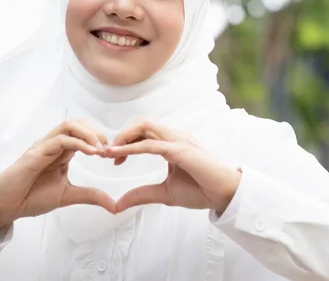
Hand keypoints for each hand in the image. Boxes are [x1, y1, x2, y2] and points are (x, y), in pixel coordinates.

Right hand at [0, 120, 115, 236]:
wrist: (6, 207)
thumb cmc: (31, 197)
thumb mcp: (69, 196)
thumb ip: (91, 196)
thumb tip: (114, 205)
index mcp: (62, 151)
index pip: (84, 133)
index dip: (101, 140)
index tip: (113, 155)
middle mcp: (53, 144)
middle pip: (79, 123)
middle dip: (98, 132)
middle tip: (110, 149)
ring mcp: (44, 146)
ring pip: (70, 125)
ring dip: (90, 134)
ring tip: (102, 149)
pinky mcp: (36, 153)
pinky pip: (61, 140)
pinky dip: (79, 143)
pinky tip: (91, 153)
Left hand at [107, 120, 240, 214]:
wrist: (224, 195)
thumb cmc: (200, 190)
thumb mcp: (164, 193)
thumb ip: (142, 194)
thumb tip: (117, 204)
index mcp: (171, 143)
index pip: (143, 133)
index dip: (124, 142)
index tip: (110, 158)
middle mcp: (174, 136)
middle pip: (140, 124)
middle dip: (120, 136)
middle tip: (104, 153)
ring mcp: (177, 140)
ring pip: (143, 126)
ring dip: (122, 137)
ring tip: (108, 152)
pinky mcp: (179, 150)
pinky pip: (150, 144)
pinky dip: (131, 148)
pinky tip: (117, 155)